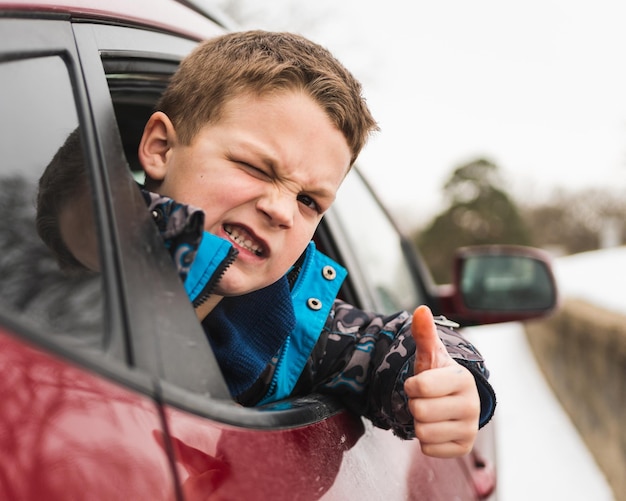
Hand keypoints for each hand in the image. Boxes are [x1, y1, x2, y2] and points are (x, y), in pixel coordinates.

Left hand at [404, 305, 479, 457]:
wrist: (451, 401)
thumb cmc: (437, 375)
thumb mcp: (430, 354)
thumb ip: (424, 333)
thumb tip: (421, 309)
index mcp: (463, 379)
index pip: (419, 387)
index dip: (412, 385)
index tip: (420, 383)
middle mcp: (472, 405)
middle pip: (419, 410)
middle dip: (414, 404)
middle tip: (425, 399)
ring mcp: (470, 429)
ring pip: (422, 432)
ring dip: (418, 422)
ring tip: (430, 412)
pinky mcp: (464, 448)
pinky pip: (427, 449)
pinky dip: (425, 440)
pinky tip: (435, 427)